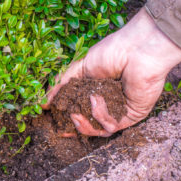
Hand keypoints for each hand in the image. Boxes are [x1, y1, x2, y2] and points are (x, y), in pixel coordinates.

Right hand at [43, 8, 180, 136]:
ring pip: (99, 130)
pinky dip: (100, 115)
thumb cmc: (111, 52)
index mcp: (96, 92)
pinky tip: (96, 99)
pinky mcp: (131, 116)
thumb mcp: (80, 67)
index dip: (66, 119)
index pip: (80, 111)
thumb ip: (62, 85)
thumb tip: (44, 103)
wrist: (135, 49)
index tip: (54, 121)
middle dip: (75, 126)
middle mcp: (108, 103)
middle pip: (88, 125)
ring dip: (84, 124)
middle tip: (66, 121)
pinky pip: (111, 126)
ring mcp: (120, 111)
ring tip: (76, 114)